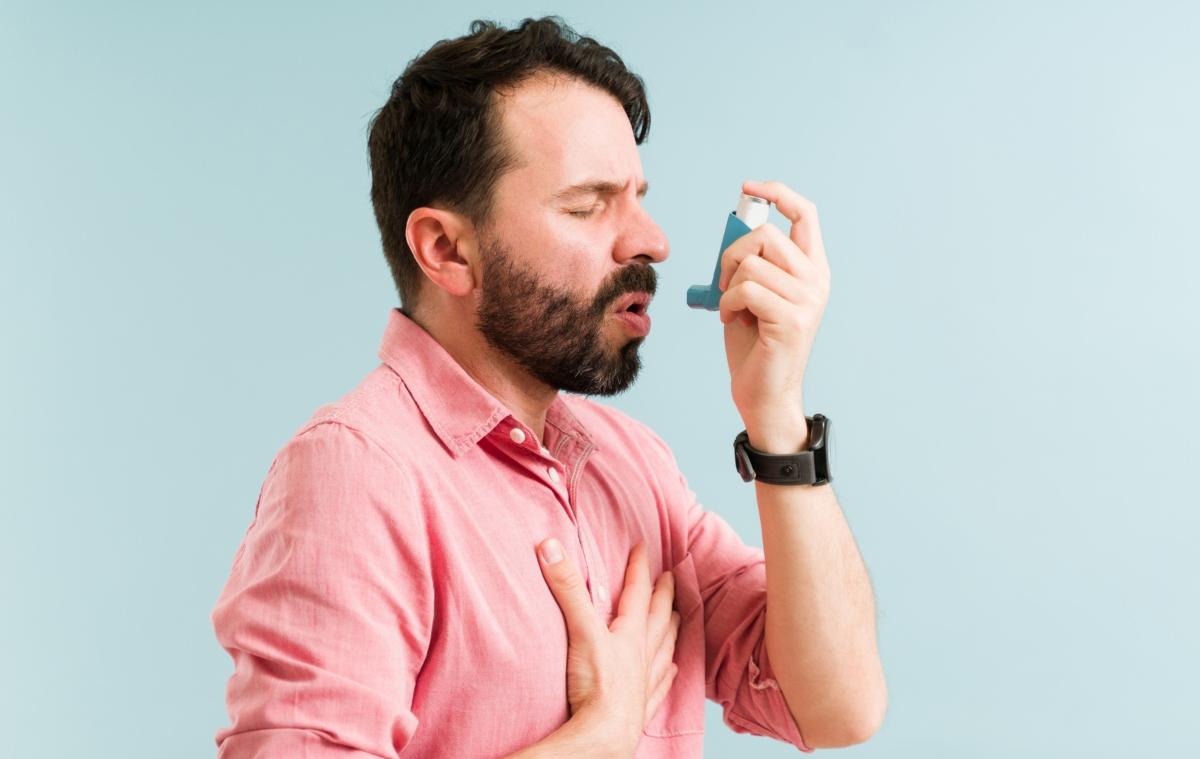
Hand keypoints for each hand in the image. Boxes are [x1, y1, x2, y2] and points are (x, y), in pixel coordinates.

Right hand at [536, 538, 680, 754]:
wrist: (604, 735)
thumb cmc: (596, 685)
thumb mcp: (580, 630)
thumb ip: (567, 588)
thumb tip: (549, 547)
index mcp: (630, 633)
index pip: (638, 592)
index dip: (639, 567)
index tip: (644, 546)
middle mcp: (642, 654)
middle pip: (658, 618)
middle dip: (664, 595)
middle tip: (672, 578)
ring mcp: (643, 680)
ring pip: (663, 648)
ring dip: (671, 630)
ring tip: (679, 618)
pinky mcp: (640, 705)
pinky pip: (659, 685)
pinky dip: (667, 674)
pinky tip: (672, 669)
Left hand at [718, 179, 831, 451]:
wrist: (763, 394)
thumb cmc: (754, 344)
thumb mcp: (753, 292)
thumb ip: (753, 259)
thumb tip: (738, 220)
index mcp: (812, 269)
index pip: (806, 214)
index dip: (778, 193)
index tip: (748, 187)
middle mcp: (817, 281)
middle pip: (766, 233)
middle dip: (731, 253)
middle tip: (725, 283)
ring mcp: (808, 300)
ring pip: (751, 263)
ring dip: (727, 285)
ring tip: (732, 309)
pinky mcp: (791, 320)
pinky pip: (745, 290)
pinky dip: (726, 304)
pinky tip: (730, 321)